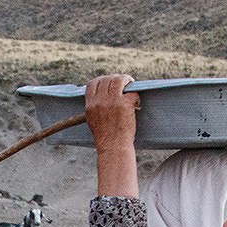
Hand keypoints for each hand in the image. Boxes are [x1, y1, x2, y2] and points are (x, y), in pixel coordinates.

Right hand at [86, 74, 139, 197]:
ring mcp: (112, 102)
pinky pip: (131, 92)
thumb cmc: (105, 137)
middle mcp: (100, 101)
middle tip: (123, 82)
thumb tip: (101, 96)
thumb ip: (95, 107)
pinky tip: (136, 100)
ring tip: (130, 84)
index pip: (92, 83)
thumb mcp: (92, 120)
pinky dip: (134, 94)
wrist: (113, 148)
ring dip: (126, 80)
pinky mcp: (125, 104)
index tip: (108, 82)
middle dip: (115, 78)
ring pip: (118, 80)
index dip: (101, 80)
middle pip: (106, 79)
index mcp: (90, 105)